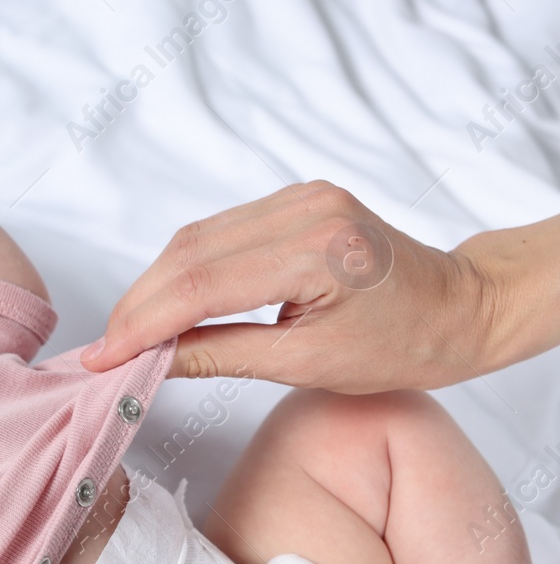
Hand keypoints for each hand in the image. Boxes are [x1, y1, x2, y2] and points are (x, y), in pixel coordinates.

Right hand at [79, 181, 486, 392]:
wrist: (461, 307)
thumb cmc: (402, 344)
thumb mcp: (306, 365)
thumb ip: (218, 355)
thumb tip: (148, 362)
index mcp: (318, 253)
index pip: (200, 284)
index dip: (142, 322)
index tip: (103, 358)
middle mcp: (306, 211)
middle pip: (188, 252)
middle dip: (138, 304)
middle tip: (105, 350)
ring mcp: (300, 197)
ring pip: (195, 238)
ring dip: (154, 286)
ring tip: (128, 332)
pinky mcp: (296, 198)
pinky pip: (218, 230)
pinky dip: (183, 268)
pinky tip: (166, 301)